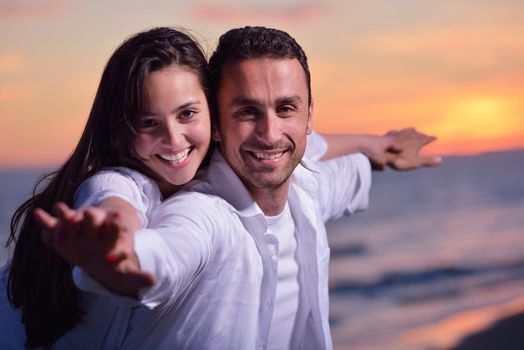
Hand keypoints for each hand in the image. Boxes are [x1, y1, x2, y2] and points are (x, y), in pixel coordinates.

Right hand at [34, 202, 154, 295]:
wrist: (97, 251)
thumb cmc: (113, 259)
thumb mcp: (124, 270)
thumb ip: (136, 275)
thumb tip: (153, 281)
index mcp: (114, 231)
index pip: (117, 226)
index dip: (115, 226)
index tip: (115, 223)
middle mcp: (96, 225)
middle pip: (93, 217)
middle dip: (89, 218)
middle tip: (81, 218)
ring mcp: (78, 226)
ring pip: (71, 217)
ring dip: (65, 213)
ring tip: (59, 209)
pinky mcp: (62, 232)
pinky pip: (52, 224)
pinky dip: (46, 220)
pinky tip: (39, 215)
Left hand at [384, 128, 441, 170]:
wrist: (381, 153)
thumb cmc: (399, 159)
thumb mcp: (415, 162)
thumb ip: (427, 161)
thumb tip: (441, 160)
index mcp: (417, 141)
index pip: (427, 138)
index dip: (431, 138)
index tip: (435, 137)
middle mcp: (409, 135)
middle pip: (418, 133)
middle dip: (422, 135)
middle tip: (425, 136)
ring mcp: (399, 133)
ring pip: (408, 130)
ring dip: (411, 131)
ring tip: (413, 131)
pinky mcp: (390, 134)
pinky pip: (396, 131)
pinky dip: (399, 132)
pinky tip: (396, 132)